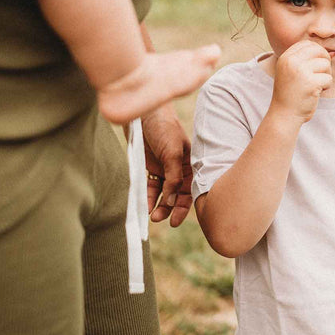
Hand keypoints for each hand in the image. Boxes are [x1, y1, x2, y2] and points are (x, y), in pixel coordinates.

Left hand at [142, 102, 192, 226]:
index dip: (184, 207)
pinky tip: (145, 205)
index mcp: (191, 164)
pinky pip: (151, 186)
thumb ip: (173, 178)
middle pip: (177, 195)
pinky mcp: (151, 166)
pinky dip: (149, 196)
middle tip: (159, 219)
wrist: (144, 112)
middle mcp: (180, 168)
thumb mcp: (172, 153)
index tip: (175, 221)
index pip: (191, 190)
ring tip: (152, 216)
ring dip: (159, 205)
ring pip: (164, 193)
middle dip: (170, 209)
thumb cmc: (164, 128)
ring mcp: (165, 168)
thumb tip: (171, 201)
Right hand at [270, 41, 332, 122]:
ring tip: (317, 85)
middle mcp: (292, 62)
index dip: (317, 52)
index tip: (316, 65)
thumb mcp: (290, 71)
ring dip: (326, 75)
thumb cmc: (290, 93)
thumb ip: (303, 59)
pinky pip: (329, 78)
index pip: (307, 44)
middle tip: (322, 73)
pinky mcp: (311, 83)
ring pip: (326, 64)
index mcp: (286, 57)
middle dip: (324, 61)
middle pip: (318, 50)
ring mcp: (301, 72)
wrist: (284, 115)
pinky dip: (327, 86)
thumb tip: (329, 51)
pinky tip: (317, 93)